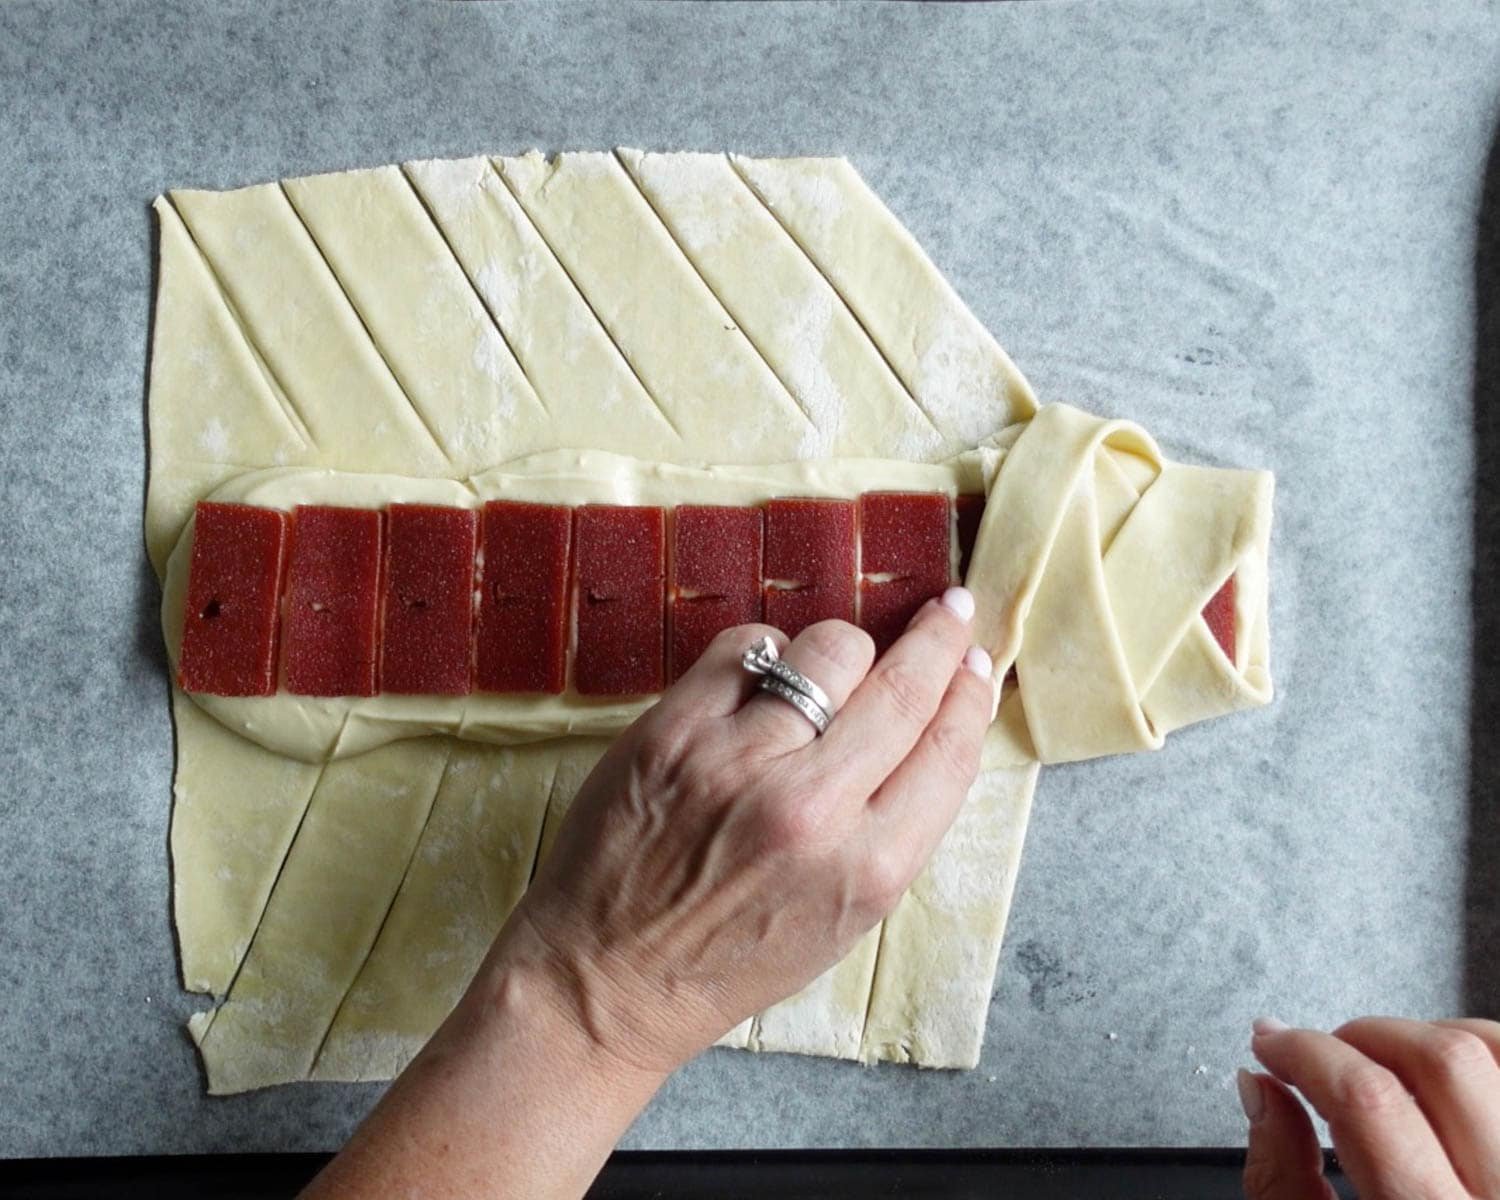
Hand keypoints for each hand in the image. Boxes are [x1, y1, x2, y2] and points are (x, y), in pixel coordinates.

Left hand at [486, 588, 995, 1076]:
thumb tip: (933, 724)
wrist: (607, 978)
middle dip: (939, 638)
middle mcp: (810, 808)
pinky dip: (767, 650)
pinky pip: (747, 645)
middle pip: (902, 687)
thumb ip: (894, 827)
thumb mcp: (844, 920)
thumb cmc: (729, 958)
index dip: (971, 694)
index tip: (977, 662)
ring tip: (836, 667)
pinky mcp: (674, 730)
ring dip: (846, 649)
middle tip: (949, 609)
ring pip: (830, 650)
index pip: (948, 749)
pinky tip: (764, 676)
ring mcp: (738, 761)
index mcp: (868, 867)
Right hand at [1239, 1016, 1499, 1198]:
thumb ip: (1281, 1179)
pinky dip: (1478, 1054)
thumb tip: (1261, 1089)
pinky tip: (1440, 1082)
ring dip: (1428, 1037)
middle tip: (1326, 1055)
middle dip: (1364, 1035)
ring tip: (1386, 1066)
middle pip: (1444, 1061)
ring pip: (1493, 1050)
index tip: (1272, 1045)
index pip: (1370, 1101)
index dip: (1306, 1054)